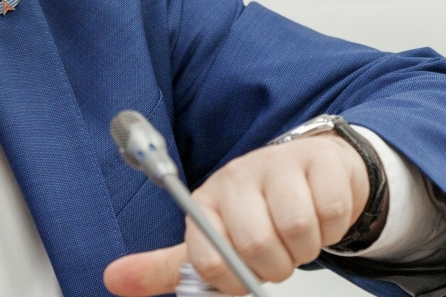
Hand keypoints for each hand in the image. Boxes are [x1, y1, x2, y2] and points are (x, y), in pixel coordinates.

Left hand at [103, 133, 368, 295]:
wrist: (309, 172)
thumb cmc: (257, 210)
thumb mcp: (209, 239)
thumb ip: (164, 268)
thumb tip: (112, 279)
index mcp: (205, 202)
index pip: (208, 258)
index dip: (233, 281)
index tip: (244, 276)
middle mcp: (236, 179)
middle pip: (255, 245)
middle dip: (275, 266)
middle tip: (278, 255)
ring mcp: (277, 166)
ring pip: (297, 230)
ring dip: (306, 249)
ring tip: (298, 235)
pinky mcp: (318, 162)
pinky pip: (330, 214)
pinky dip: (333, 229)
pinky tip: (319, 215)